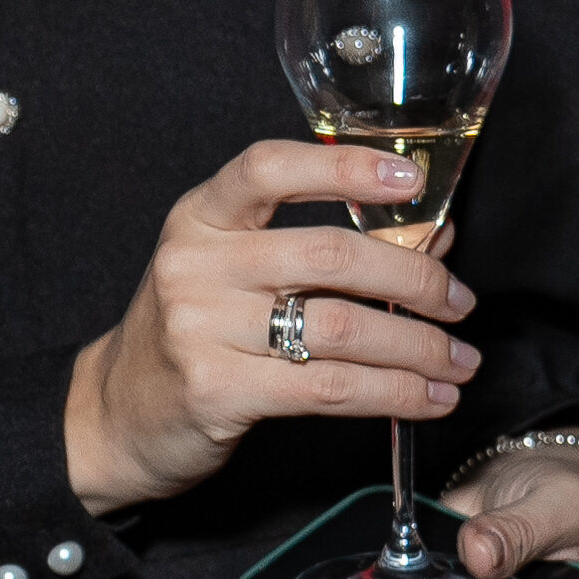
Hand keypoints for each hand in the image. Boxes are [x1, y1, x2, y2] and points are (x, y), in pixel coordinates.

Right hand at [62, 138, 477, 511]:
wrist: (118, 412)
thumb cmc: (196, 332)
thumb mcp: (240, 272)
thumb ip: (325, 248)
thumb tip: (433, 238)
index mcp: (200, 217)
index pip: (270, 168)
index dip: (345, 166)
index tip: (412, 178)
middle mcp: (195, 263)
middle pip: (328, 256)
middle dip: (415, 280)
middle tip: (460, 302)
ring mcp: (201, 327)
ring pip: (340, 329)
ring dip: (418, 348)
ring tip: (458, 362)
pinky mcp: (217, 390)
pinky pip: (329, 389)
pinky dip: (394, 395)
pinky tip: (428, 400)